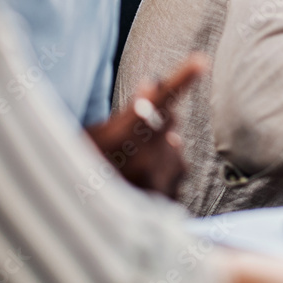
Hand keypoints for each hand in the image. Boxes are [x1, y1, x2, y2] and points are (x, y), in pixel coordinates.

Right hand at [85, 53, 208, 198]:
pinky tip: (138, 186)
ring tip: (129, 171)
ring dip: (161, 152)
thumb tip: (152, 84)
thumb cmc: (81, 171)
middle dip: (158, 121)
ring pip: (175, 148)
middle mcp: (147, 158)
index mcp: (122, 138)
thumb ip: (128, 113)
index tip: (202, 61)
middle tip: (131, 139)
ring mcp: (161, 181)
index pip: (158, 101)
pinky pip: (176, 173)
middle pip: (170, 120)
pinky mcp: (170, 199)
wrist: (81, 222)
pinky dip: (162, 175)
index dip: (182, 80)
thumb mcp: (93, 138)